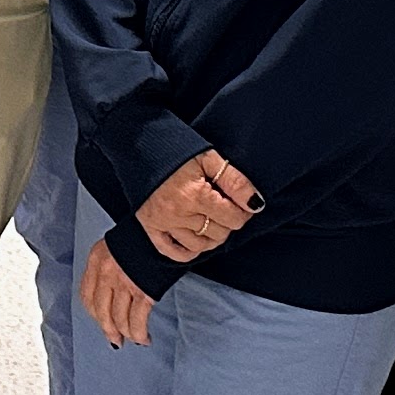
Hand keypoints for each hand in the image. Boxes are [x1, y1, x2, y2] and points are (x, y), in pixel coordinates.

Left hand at [80, 237, 155, 347]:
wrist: (163, 225)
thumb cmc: (145, 234)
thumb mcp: (117, 246)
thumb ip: (111, 266)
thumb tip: (114, 290)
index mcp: (96, 259)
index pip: (86, 295)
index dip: (94, 314)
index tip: (101, 321)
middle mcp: (105, 272)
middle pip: (101, 311)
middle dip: (109, 330)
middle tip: (116, 340)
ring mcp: (123, 282)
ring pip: (120, 319)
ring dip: (128, 334)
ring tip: (135, 339)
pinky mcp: (143, 291)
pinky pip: (137, 320)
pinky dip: (140, 333)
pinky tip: (144, 338)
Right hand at [134, 149, 262, 263]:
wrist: (139, 142)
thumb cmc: (175, 147)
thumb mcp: (209, 158)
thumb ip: (235, 181)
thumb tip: (255, 204)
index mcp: (194, 195)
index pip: (233, 219)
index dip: (243, 211)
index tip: (241, 202)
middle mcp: (177, 213)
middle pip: (218, 233)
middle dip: (227, 222)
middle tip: (224, 206)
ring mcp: (162, 223)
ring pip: (199, 246)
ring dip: (211, 236)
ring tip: (211, 219)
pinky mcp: (149, 227)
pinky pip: (173, 252)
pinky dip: (187, 250)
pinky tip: (195, 237)